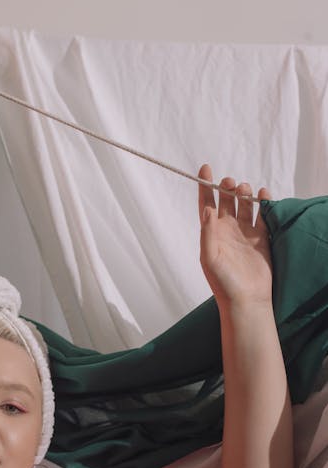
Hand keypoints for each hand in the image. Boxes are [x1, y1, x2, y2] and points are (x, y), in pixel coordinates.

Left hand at [198, 163, 272, 307]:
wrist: (246, 299)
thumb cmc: (223, 283)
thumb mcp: (209, 258)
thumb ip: (208, 233)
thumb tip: (207, 209)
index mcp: (211, 233)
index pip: (206, 204)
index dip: (205, 186)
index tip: (205, 168)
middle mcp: (227, 230)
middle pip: (226, 200)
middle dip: (228, 187)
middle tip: (231, 183)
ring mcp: (244, 232)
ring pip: (244, 204)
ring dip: (245, 192)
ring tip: (246, 189)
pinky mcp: (261, 237)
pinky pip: (263, 214)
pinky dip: (264, 202)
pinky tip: (264, 195)